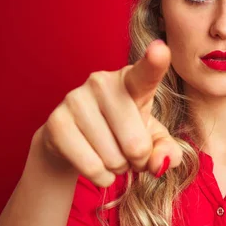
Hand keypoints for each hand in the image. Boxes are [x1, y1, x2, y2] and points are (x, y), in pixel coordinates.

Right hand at [34, 39, 182, 186]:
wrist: (76, 142)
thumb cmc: (125, 134)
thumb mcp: (154, 141)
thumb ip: (168, 151)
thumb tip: (158, 164)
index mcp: (132, 81)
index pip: (146, 73)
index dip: (155, 62)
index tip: (160, 49)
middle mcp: (102, 82)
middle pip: (136, 144)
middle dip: (138, 161)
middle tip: (129, 153)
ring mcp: (75, 99)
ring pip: (113, 159)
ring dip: (118, 168)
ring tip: (110, 154)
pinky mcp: (56, 123)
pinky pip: (91, 167)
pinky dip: (101, 177)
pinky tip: (97, 166)